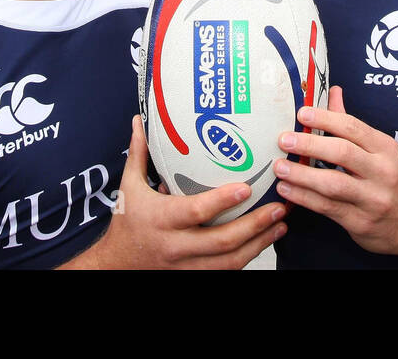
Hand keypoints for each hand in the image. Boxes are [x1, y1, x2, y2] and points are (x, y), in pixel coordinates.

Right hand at [81, 116, 285, 267]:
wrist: (117, 266)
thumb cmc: (125, 224)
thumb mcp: (129, 188)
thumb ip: (139, 155)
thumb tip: (139, 121)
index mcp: (162, 220)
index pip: (195, 212)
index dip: (222, 202)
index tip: (246, 187)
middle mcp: (176, 246)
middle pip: (222, 241)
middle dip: (255, 226)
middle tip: (278, 207)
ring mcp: (187, 266)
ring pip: (230, 262)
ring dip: (259, 244)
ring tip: (280, 225)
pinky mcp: (194, 276)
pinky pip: (226, 271)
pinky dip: (248, 256)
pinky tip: (265, 242)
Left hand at [273, 86, 397, 256]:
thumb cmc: (386, 179)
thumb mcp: (377, 149)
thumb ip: (350, 123)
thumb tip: (333, 91)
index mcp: (385, 148)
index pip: (353, 127)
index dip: (325, 119)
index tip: (301, 114)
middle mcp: (382, 172)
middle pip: (342, 153)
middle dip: (310, 145)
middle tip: (284, 140)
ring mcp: (372, 199)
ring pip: (333, 184)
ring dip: (302, 175)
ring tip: (280, 167)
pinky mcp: (360, 221)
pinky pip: (327, 207)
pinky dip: (303, 197)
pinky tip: (286, 189)